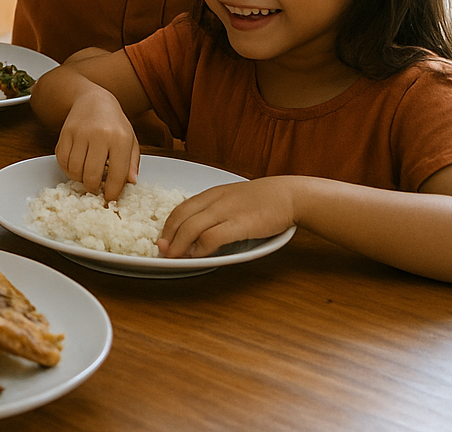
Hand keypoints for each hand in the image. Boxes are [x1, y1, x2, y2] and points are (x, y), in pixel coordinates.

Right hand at [55, 88, 139, 199]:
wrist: (92, 99)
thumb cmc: (114, 122)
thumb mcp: (130, 139)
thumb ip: (132, 162)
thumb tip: (130, 183)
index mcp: (120, 139)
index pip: (117, 174)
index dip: (112, 192)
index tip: (110, 199)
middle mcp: (99, 135)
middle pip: (92, 175)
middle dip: (93, 189)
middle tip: (96, 190)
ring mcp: (80, 133)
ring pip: (75, 170)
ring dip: (79, 179)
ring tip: (86, 177)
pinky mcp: (65, 133)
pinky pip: (62, 160)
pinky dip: (67, 170)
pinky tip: (76, 167)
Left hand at [157, 177, 297, 257]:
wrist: (289, 195)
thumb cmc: (263, 200)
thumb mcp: (232, 199)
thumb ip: (215, 210)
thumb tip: (198, 232)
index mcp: (211, 194)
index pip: (180, 208)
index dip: (168, 225)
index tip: (163, 238)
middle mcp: (215, 200)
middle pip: (181, 217)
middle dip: (168, 235)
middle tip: (162, 250)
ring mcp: (227, 211)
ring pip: (192, 227)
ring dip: (179, 244)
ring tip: (174, 256)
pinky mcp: (241, 224)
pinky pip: (213, 236)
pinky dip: (201, 247)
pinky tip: (198, 255)